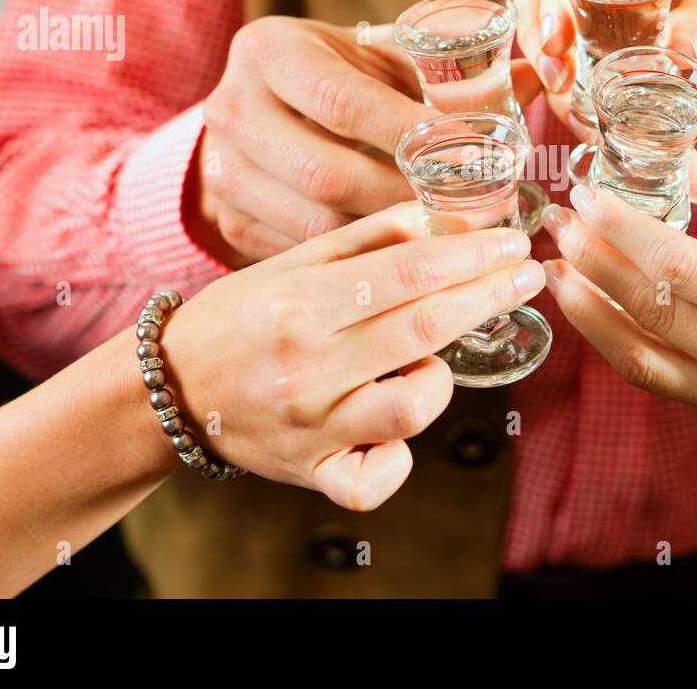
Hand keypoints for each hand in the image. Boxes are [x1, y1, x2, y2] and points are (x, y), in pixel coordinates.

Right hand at [163, 202, 545, 509]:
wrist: (170, 390)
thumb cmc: (240, 316)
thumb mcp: (292, 264)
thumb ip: (369, 239)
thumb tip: (440, 216)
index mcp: (299, 305)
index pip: (409, 274)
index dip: (472, 257)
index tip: (511, 242)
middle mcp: (307, 369)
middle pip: (425, 331)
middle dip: (488, 296)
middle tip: (526, 274)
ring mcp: (312, 429)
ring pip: (414, 410)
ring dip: (442, 377)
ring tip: (432, 357)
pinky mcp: (313, 473)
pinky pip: (376, 481)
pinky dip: (401, 459)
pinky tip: (400, 430)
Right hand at [193, 16, 541, 266]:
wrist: (252, 115)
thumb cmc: (334, 78)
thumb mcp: (376, 57)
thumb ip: (447, 69)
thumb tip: (538, 78)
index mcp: (270, 51)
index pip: (347, 102)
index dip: (418, 136)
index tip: (481, 161)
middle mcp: (232, 110)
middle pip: (330, 174)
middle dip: (414, 204)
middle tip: (484, 221)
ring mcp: (222, 174)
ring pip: (317, 227)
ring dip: (395, 247)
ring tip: (462, 252)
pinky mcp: (228, 223)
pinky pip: (303, 257)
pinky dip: (362, 269)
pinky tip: (413, 270)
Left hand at [539, 159, 696, 453]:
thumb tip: (679, 158)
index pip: (677, 268)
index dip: (620, 232)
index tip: (584, 196)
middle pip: (651, 309)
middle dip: (592, 262)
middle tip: (556, 221)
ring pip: (642, 358)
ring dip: (589, 311)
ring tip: (556, 269)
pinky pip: (664, 382)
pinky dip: (620, 345)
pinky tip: (597, 311)